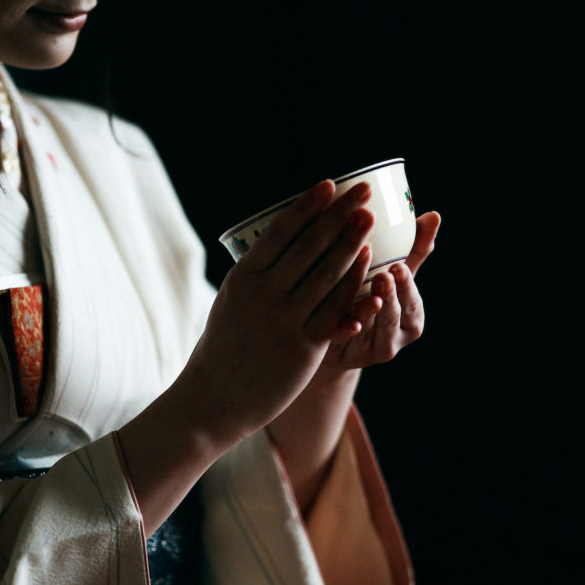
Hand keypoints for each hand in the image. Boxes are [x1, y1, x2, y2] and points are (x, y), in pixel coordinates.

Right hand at [177, 180, 376, 442]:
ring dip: (353, 243)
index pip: (279, 232)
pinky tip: (370, 267)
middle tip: (363, 192)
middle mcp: (263, 295)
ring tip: (371, 219)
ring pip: (327, 274)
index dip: (307, 206)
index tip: (329, 185)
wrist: (213, 400)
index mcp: (242, 278)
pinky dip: (354, 285)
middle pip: (309, 246)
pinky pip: (335, 310)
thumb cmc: (223, 348)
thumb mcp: (231, 301)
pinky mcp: (303, 347)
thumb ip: (257, 276)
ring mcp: (283, 321)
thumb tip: (282, 244)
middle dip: (339, 215)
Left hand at [322, 211, 440, 369]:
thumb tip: (434, 215)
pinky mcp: (348, 357)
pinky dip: (349, 331)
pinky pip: (348, 343)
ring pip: (376, 331)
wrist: (330, 334)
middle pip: (397, 316)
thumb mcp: (389, 275)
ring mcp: (372, 348)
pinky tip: (348, 322)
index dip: (408, 286)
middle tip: (385, 276)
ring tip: (370, 297)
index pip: (413, 301)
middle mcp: (396, 334)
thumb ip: (411, 251)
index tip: (400, 267)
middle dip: (393, 297)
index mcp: (410, 315)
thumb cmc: (367, 296)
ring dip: (373, 312)